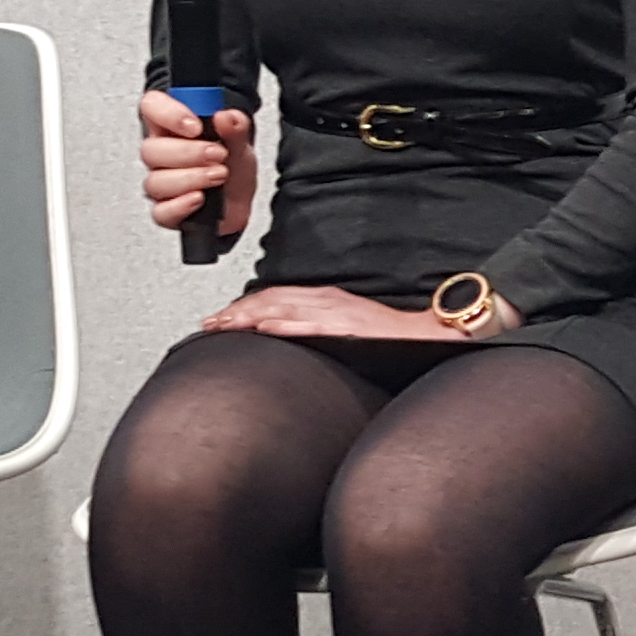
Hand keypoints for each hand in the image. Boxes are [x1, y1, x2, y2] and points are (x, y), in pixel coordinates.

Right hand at [136, 88, 256, 240]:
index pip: (152, 106)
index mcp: (172, 126)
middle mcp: (162, 153)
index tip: (196, 126)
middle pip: (150, 149)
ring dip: (191, 178)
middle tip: (218, 154)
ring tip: (219, 176)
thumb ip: (235, 127)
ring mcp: (161, 183)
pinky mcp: (166, 211)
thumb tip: (226, 117)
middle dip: (188, 152)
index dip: (168, 113)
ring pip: (155, 181)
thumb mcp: (240, 142)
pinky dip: (181, 206)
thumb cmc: (232, 167)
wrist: (241, 202)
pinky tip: (200, 198)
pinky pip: (161, 212)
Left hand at [198, 281, 448, 343]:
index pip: (275, 297)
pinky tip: (264, 330)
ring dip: (249, 317)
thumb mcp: (345, 325)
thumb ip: (316, 327)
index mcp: (325, 299)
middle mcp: (326, 300)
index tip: (221, 318)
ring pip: (282, 309)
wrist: (424, 336)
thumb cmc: (387, 337)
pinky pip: (308, 325)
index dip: (244, 306)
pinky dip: (283, 326)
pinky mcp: (345, 328)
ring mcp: (335, 313)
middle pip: (270, 300)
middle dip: (236, 312)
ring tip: (224, 327)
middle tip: (210, 324)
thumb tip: (284, 335)